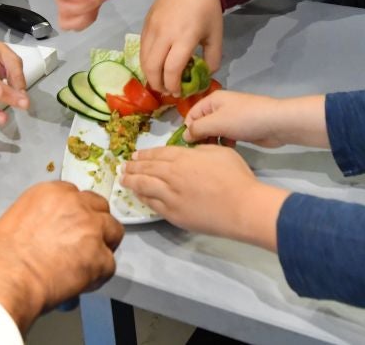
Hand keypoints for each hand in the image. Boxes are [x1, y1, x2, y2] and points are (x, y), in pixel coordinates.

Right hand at [0, 182, 122, 331]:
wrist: (6, 277)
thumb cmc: (2, 256)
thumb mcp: (19, 219)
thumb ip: (45, 217)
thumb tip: (55, 233)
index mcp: (52, 192)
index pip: (77, 196)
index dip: (77, 213)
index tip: (73, 226)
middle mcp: (76, 204)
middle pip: (100, 207)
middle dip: (96, 224)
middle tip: (85, 243)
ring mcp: (91, 228)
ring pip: (114, 231)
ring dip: (104, 246)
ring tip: (87, 263)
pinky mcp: (101, 256)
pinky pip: (109, 266)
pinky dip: (97, 276)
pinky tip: (80, 282)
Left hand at [122, 145, 287, 247]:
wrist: (241, 207)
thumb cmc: (236, 177)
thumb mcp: (219, 151)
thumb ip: (199, 150)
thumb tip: (189, 152)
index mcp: (183, 157)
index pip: (158, 154)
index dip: (145, 154)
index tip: (135, 155)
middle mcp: (172, 175)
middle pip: (147, 168)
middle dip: (133, 166)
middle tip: (123, 166)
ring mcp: (170, 196)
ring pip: (144, 186)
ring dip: (131, 181)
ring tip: (123, 179)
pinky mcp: (173, 214)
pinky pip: (152, 204)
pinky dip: (142, 197)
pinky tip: (137, 194)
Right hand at [140, 0, 222, 95]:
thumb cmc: (207, 10)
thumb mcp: (216, 35)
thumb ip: (212, 59)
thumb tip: (203, 75)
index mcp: (185, 37)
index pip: (171, 69)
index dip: (173, 85)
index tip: (179, 92)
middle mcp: (165, 34)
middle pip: (152, 67)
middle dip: (158, 84)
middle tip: (167, 91)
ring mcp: (152, 28)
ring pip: (143, 59)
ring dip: (150, 74)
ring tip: (160, 80)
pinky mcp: (145, 24)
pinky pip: (142, 48)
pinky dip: (146, 61)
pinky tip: (156, 64)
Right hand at [184, 90, 329, 148]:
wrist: (276, 123)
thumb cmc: (245, 119)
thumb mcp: (217, 122)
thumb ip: (197, 129)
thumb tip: (185, 136)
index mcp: (212, 100)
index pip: (191, 115)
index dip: (188, 130)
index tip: (190, 146)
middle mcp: (220, 107)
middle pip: (202, 124)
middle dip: (201, 137)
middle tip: (202, 152)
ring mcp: (231, 118)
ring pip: (214, 132)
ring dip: (213, 142)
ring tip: (215, 152)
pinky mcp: (241, 129)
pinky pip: (226, 136)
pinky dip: (225, 143)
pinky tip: (229, 149)